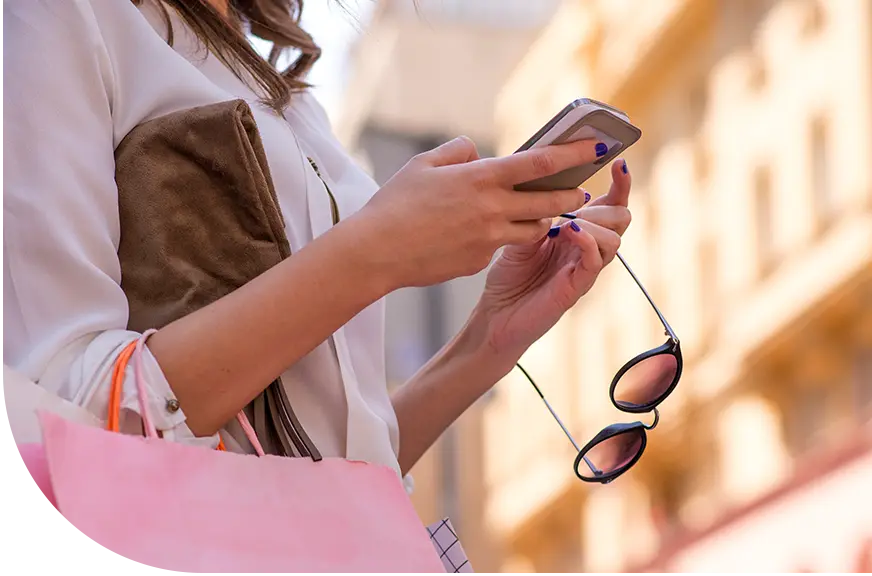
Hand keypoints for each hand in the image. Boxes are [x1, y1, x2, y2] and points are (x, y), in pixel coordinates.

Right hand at [352, 136, 609, 289]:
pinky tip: (485, 235)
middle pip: (548, 201)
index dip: (572, 154)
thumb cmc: (394, 203)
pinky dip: (501, 238)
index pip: (540, 163)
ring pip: (533, 229)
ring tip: (542, 212)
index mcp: (480, 179)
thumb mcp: (423, 164)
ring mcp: (489, 240)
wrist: (377, 252)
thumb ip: (458, 152)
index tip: (595, 148)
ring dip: (542, 219)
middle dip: (570, 195)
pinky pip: (501, 247)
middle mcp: (492, 209)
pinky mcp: (480, 262)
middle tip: (581, 191)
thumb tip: (479, 154)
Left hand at [473, 159, 631, 365]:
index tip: (619, 163)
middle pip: (621, 220)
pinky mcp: (577, 287)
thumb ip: (539, 212)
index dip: (620, 186)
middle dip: (610, 202)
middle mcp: (586, 250)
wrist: (495, 316)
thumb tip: (552, 182)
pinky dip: (587, 242)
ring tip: (570, 221)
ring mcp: (584, 269)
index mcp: (577, 233)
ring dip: (595, 222)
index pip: (610, 206)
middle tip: (584, 199)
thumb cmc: (508, 277)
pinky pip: (595, 261)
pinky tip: (570, 232)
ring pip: (614, 239)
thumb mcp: (521, 233)